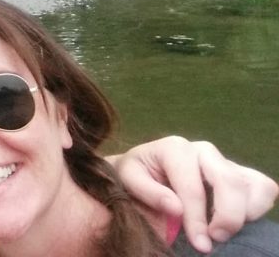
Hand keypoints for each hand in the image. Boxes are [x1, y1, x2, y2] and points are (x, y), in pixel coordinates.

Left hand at [111, 136, 277, 252]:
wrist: (143, 166)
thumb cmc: (136, 173)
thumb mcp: (129, 178)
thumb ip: (149, 192)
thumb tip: (176, 208)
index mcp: (174, 149)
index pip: (193, 188)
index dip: (197, 219)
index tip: (200, 243)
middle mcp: (203, 150)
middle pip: (229, 182)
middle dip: (227, 216)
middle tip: (215, 239)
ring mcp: (223, 159)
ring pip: (251, 183)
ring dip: (245, 212)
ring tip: (224, 230)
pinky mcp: (238, 171)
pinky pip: (263, 186)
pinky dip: (258, 206)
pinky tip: (239, 220)